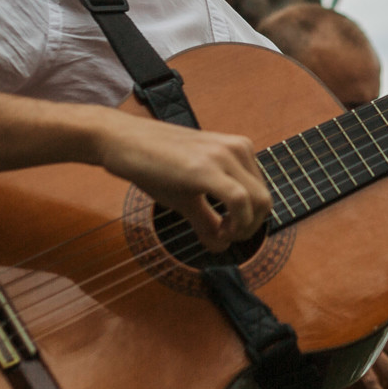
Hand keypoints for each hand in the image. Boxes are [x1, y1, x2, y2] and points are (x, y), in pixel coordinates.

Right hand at [96, 113, 269, 251]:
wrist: (122, 141)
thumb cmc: (152, 165)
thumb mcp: (186, 196)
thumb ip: (208, 220)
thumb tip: (222, 247)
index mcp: (239, 150)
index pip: (262, 194)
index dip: (250, 222)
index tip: (225, 232)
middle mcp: (238, 148)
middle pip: (266, 201)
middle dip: (249, 228)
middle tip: (224, 237)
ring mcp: (223, 155)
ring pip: (258, 202)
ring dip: (243, 228)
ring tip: (217, 233)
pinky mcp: (206, 166)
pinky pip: (239, 200)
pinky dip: (235, 224)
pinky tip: (217, 231)